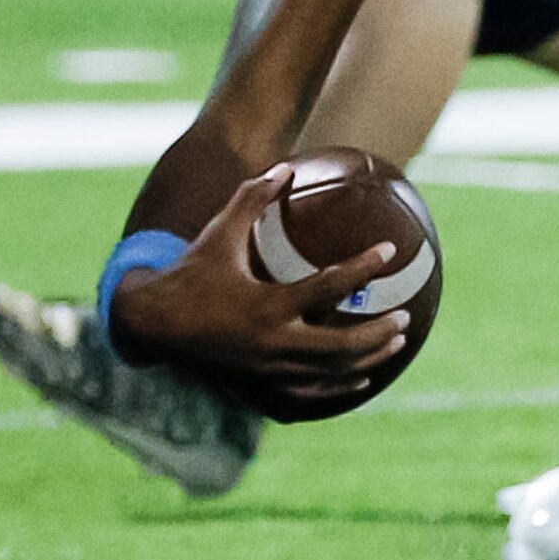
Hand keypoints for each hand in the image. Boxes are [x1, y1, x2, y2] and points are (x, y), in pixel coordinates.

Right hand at [107, 164, 412, 420]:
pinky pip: (311, 391)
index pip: (329, 286)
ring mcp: (269, 367)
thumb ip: (253, 198)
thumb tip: (284, 167)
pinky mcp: (262, 383)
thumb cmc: (191, 272)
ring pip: (331, 372)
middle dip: (377, 333)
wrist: (155, 324)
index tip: (390, 251)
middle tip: (404, 316)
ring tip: (396, 340)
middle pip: (341, 346)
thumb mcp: (220, 232)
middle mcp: (272, 341)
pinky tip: (363, 376)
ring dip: (369, 359)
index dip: (362, 267)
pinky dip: (341, 386)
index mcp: (267, 304)